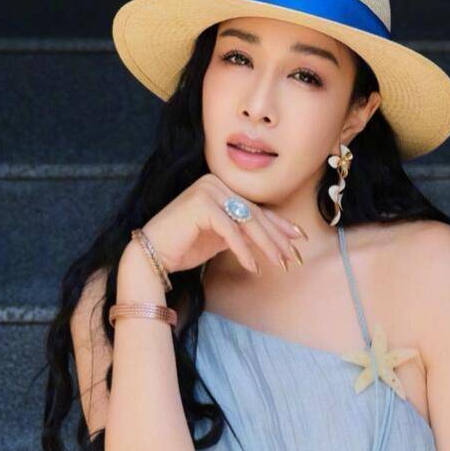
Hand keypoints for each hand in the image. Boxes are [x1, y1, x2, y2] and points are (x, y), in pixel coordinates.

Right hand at [121, 175, 306, 292]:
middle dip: (277, 238)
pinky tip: (253, 267)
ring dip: (266, 246)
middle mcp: (214, 183)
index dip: (279, 225)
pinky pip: (230, 230)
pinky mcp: (200, 204)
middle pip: (254, 214)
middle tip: (294, 257)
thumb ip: (244, 232)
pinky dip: (243, 250)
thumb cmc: (184, 247)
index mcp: (219, 186)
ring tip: (280, 264)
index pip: (254, 209)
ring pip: (246, 221)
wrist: (150, 255)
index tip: (299, 239)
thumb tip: (276, 239)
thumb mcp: (222, 238)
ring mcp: (207, 190)